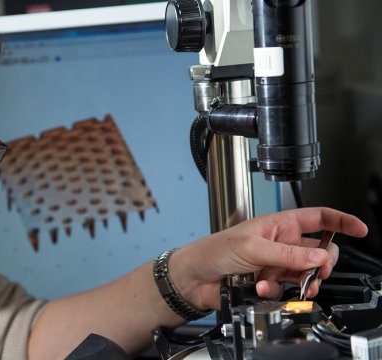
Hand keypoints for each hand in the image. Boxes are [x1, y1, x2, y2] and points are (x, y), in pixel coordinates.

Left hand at [170, 207, 367, 310]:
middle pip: (319, 252)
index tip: (359, 229)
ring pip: (306, 275)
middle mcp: (281, 243)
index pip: (318, 217)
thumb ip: (289, 255)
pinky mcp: (270, 283)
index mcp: (278, 224)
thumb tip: (320, 258)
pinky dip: (277, 291)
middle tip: (317, 273)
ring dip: (299, 282)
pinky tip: (262, 288)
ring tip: (286, 284)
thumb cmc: (214, 250)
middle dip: (322, 264)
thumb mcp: (253, 248)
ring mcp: (276, 264)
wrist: (194, 277)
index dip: (341, 221)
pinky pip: (287, 290)